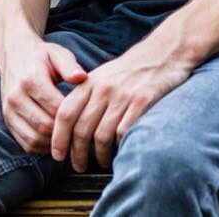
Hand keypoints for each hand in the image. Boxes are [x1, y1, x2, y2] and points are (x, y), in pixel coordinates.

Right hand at [0, 36, 86, 153]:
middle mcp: (16, 96)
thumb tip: (82, 77)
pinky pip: (26, 143)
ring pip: (35, 139)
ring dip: (54, 143)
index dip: (73, 116)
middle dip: (65, 132)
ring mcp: (9, 110)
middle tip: (80, 130)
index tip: (86, 116)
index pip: (55, 108)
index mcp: (30, 79)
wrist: (13, 54)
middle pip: (45, 126)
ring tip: (68, 135)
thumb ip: (69, 66)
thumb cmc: (40, 56)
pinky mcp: (8, 120)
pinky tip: (54, 138)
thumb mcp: (57, 54)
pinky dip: (42, 146)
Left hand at [50, 36, 193, 171]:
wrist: (161, 53)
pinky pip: (124, 133)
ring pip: (102, 135)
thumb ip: (85, 96)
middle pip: (81, 128)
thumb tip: (69, 125)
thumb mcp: (102, 77)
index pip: (66, 113)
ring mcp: (122, 95)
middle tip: (78, 166)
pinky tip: (119, 153)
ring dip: (99, 156)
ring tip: (100, 163)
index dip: (58, 137)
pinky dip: (119, 148)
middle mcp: (102, 89)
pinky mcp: (142, 102)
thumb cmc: (129, 70)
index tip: (57, 154)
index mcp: (88, 82)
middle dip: (77, 153)